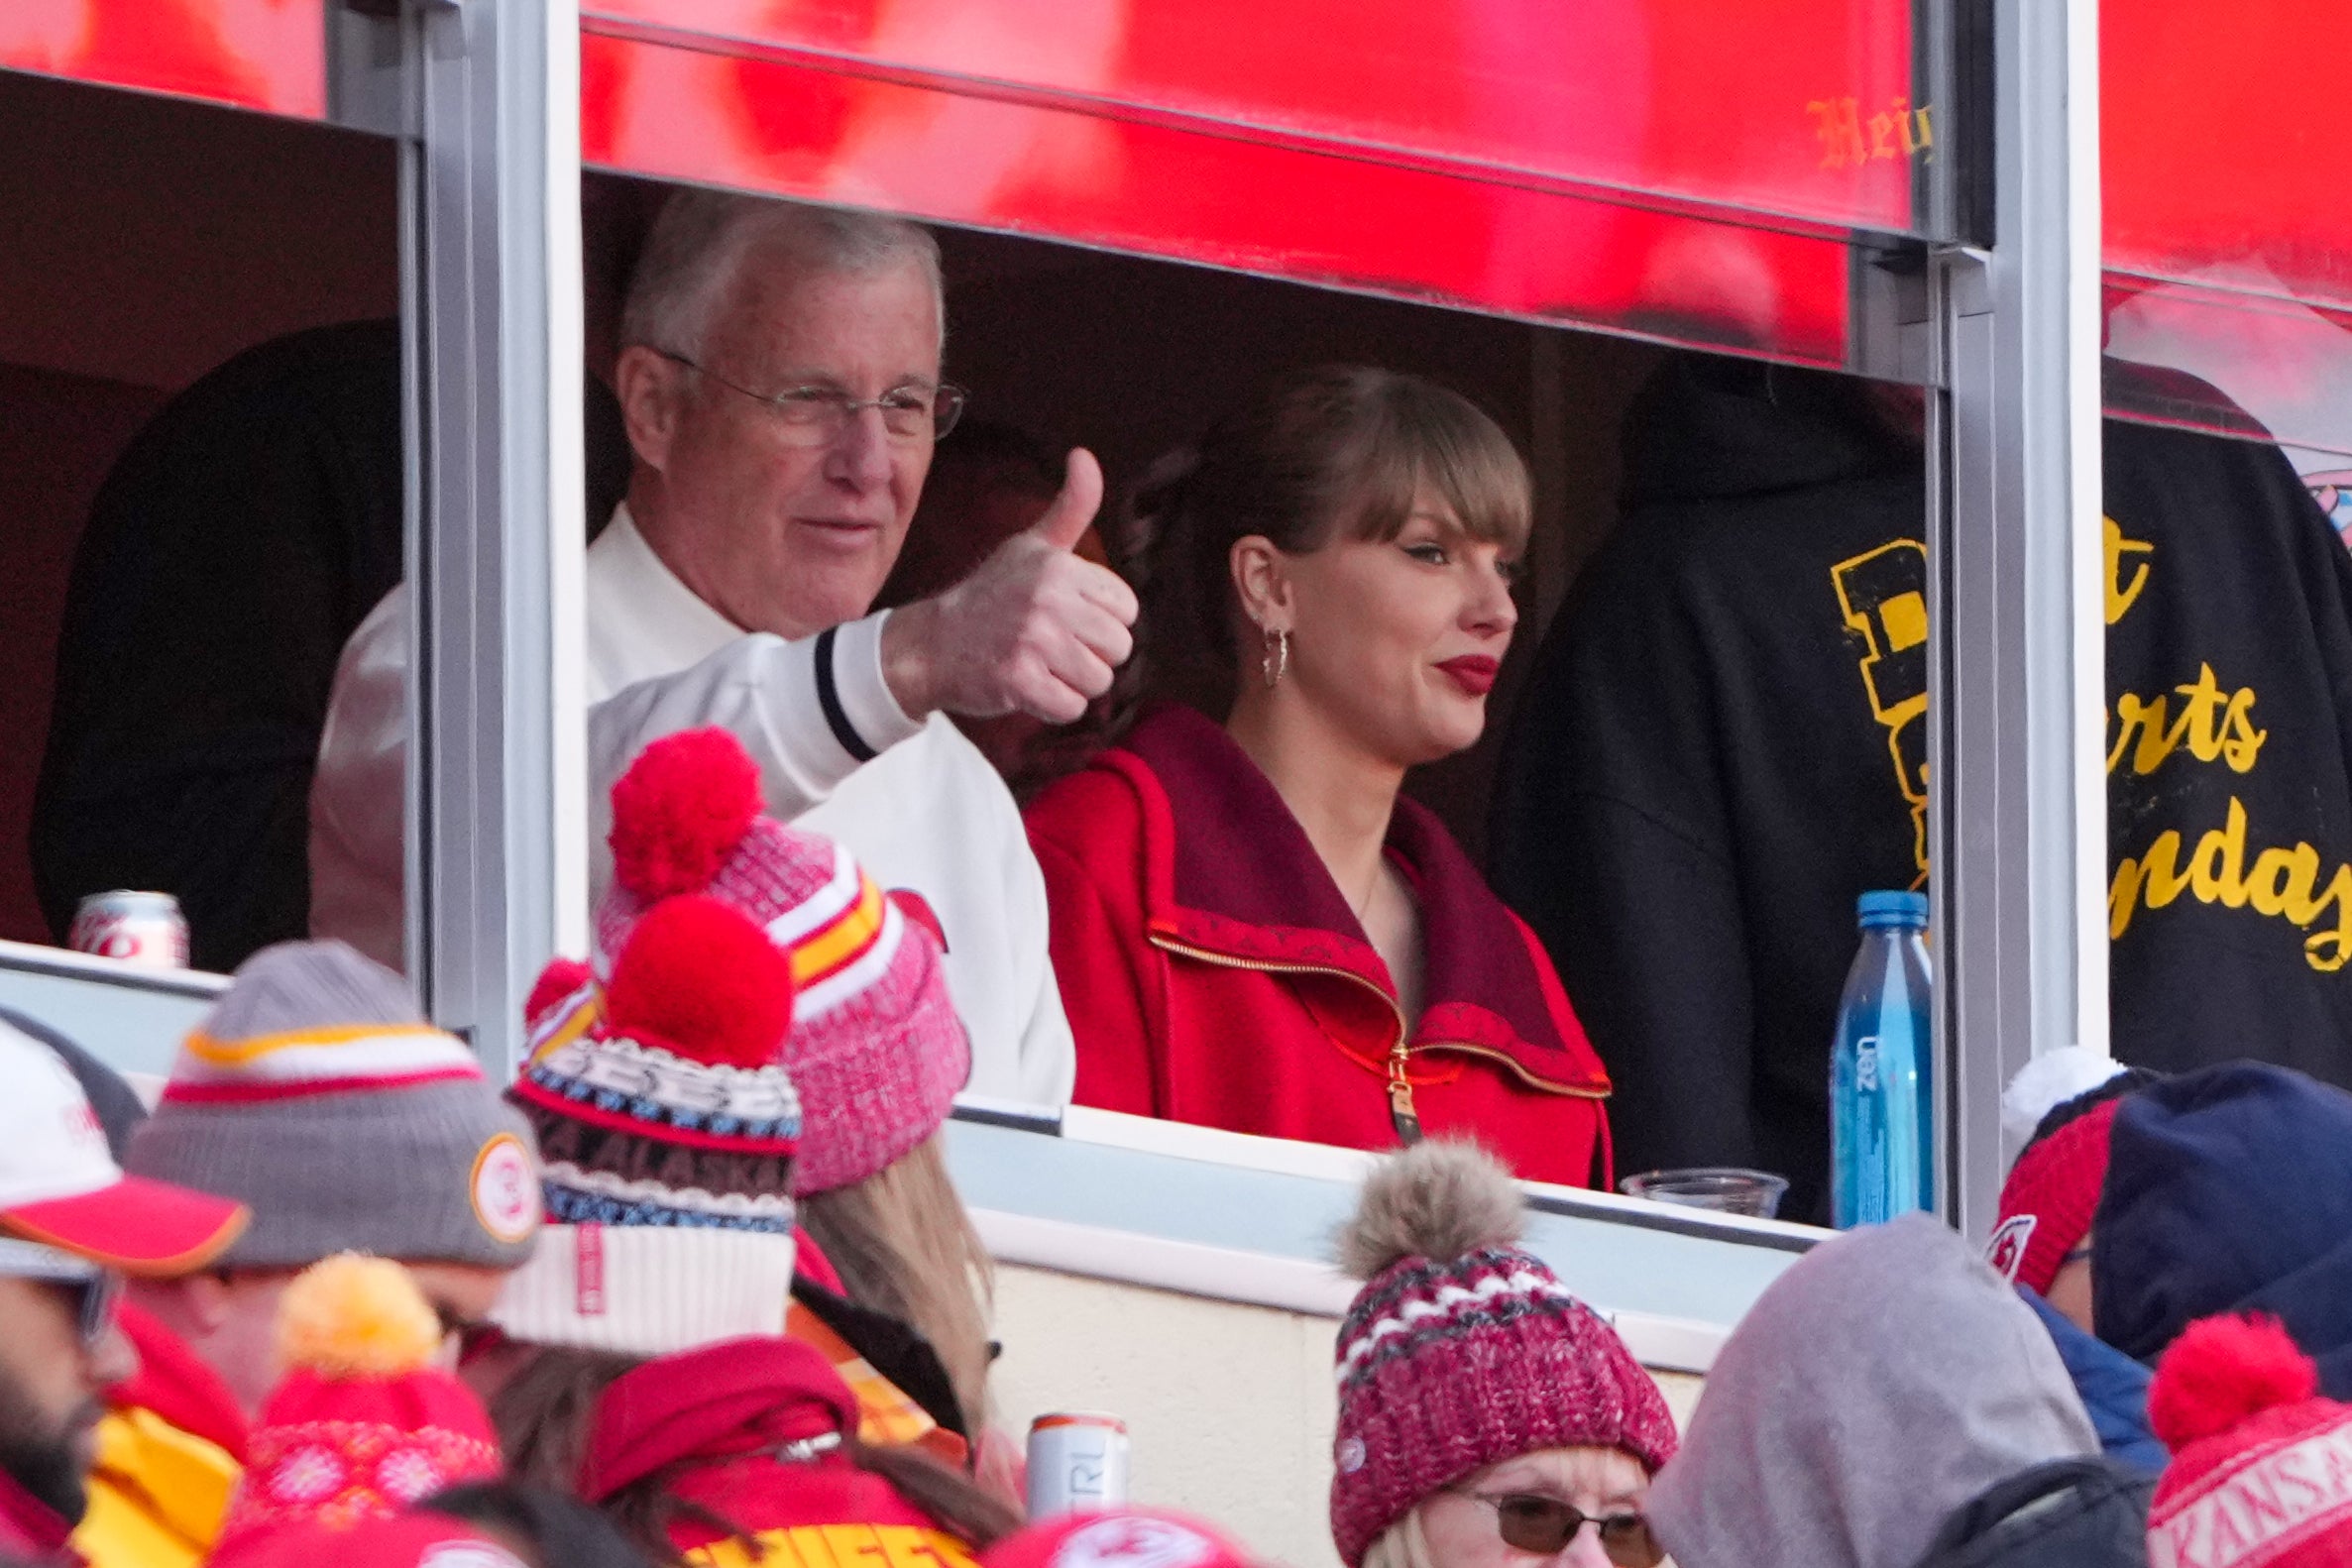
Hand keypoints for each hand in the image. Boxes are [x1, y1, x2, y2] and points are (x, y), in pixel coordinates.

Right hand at [881, 449, 1137, 722]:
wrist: (931, 644)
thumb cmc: (991, 596)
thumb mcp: (1032, 546)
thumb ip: (1071, 508)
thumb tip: (1085, 455)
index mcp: (1059, 566)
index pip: (1127, 610)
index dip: (1100, 620)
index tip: (1064, 616)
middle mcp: (1048, 598)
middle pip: (1119, 648)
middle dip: (1091, 655)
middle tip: (1050, 645)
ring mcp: (1033, 640)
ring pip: (1100, 681)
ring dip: (1073, 683)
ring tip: (1039, 664)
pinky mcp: (1019, 680)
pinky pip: (1072, 708)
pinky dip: (1053, 706)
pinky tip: (1027, 685)